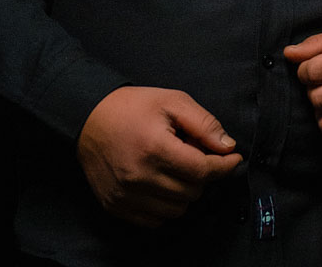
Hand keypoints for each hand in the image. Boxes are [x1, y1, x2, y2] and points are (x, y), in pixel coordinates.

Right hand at [75, 86, 243, 225]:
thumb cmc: (132, 107)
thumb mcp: (173, 102)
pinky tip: (162, 183)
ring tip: (175, 167)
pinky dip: (165, 205)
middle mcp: (139, 177)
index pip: (202, 171)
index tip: (233, 159)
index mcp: (155, 149)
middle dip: (202, 174)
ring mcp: (125, 195)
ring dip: (185, 191)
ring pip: (177, 209)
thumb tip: (227, 147)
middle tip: (193, 154)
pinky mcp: (115, 205)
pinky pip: (155, 220)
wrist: (89, 118)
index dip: (224, 166)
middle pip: (192, 191)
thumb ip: (204, 124)